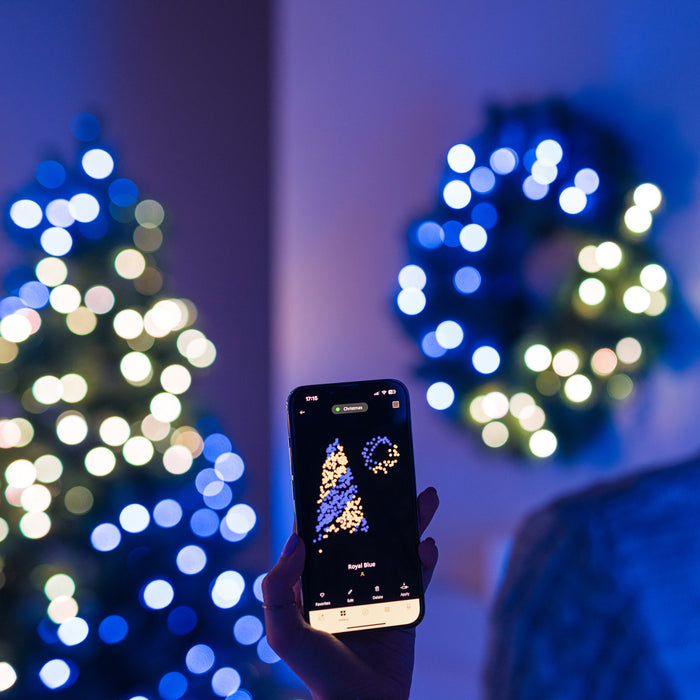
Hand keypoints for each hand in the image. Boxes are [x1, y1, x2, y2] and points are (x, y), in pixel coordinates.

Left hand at [262, 487, 438, 699]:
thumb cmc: (316, 671)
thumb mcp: (284, 631)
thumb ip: (278, 588)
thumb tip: (296, 540)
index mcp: (320, 578)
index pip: (326, 533)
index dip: (333, 505)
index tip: (341, 475)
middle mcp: (350, 577)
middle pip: (368, 531)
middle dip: (380, 504)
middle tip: (389, 476)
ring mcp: (379, 588)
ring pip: (397, 545)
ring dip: (412, 520)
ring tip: (425, 496)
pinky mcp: (405, 603)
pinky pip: (418, 574)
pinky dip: (426, 558)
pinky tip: (426, 544)